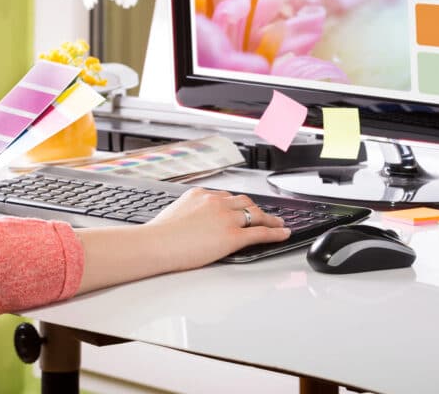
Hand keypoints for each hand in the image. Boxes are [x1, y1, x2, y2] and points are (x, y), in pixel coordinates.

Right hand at [146, 188, 290, 270]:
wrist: (156, 244)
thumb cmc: (158, 235)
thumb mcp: (175, 213)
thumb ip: (189, 212)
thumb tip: (192, 221)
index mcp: (201, 195)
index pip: (227, 197)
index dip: (238, 204)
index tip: (243, 207)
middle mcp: (217, 202)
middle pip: (245, 202)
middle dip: (256, 208)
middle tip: (265, 214)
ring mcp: (227, 218)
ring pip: (256, 215)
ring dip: (270, 219)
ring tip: (278, 223)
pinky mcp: (233, 236)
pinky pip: (260, 232)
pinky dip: (275, 232)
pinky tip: (283, 233)